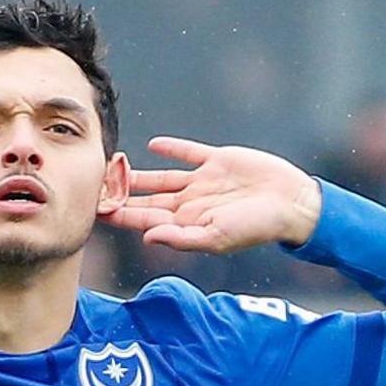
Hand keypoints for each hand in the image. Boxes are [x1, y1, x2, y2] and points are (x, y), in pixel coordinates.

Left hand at [106, 137, 323, 250]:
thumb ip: (181, 238)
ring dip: (139, 174)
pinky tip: (152, 146)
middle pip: (147, 199)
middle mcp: (190, 204)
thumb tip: (146, 238)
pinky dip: (172, 149)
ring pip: (162, 178)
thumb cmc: (256, 227)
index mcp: (187, 224)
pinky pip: (189, 154)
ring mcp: (203, 182)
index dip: (120, 214)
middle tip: (94, 186)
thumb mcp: (216, 237)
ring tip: (114, 166)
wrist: (291, 203)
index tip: (94, 209)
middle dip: (122, 195)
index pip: (144, 219)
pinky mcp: (217, 161)